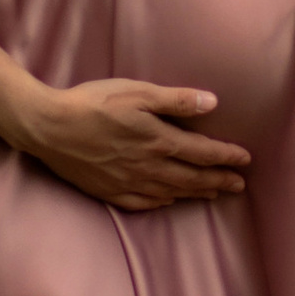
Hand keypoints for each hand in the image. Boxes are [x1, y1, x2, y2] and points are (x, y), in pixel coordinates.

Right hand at [18, 77, 251, 211]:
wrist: (49, 128)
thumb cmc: (92, 103)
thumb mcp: (136, 92)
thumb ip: (176, 100)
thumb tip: (213, 103)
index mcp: (158, 140)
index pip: (203, 152)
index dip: (227, 157)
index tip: (245, 160)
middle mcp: (148, 166)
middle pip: (192, 177)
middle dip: (219, 181)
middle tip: (239, 186)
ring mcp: (128, 182)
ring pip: (171, 192)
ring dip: (196, 193)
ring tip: (212, 194)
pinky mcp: (109, 191)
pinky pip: (144, 202)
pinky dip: (162, 201)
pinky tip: (168, 200)